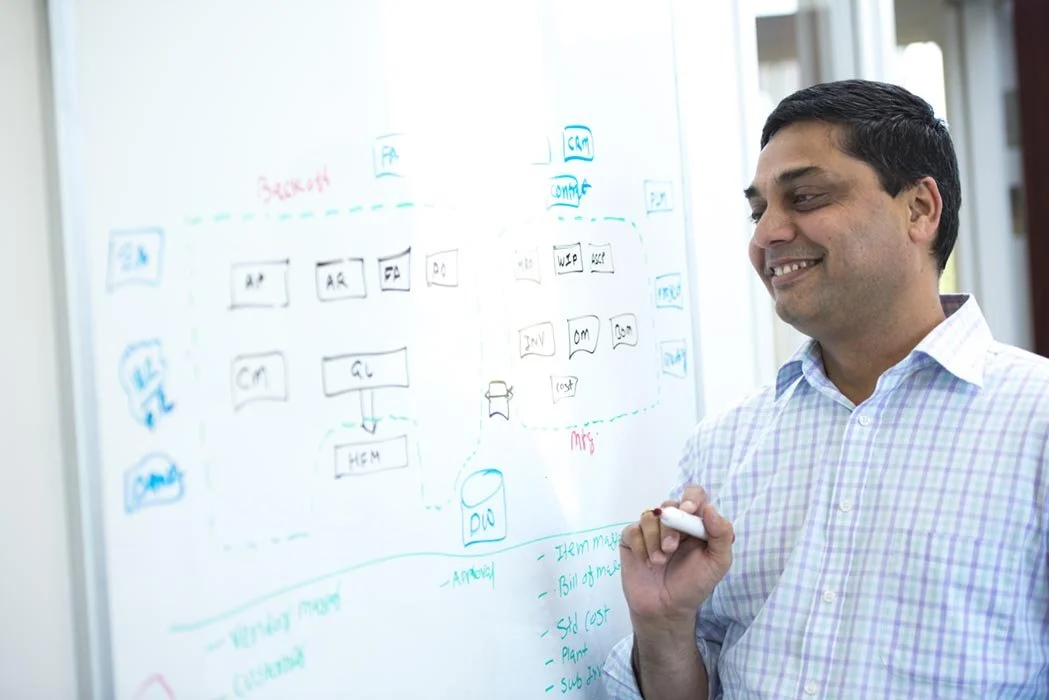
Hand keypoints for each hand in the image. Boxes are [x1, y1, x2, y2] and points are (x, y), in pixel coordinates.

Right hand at [619, 485, 733, 634]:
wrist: (666, 609)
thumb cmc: (694, 585)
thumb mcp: (718, 563)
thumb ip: (721, 534)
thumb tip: (710, 508)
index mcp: (695, 523)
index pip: (694, 495)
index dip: (691, 498)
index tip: (688, 510)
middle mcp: (673, 523)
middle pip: (670, 505)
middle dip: (670, 527)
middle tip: (671, 549)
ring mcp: (651, 530)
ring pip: (649, 516)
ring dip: (655, 540)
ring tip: (660, 561)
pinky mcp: (632, 539)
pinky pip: (632, 530)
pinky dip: (641, 546)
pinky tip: (647, 562)